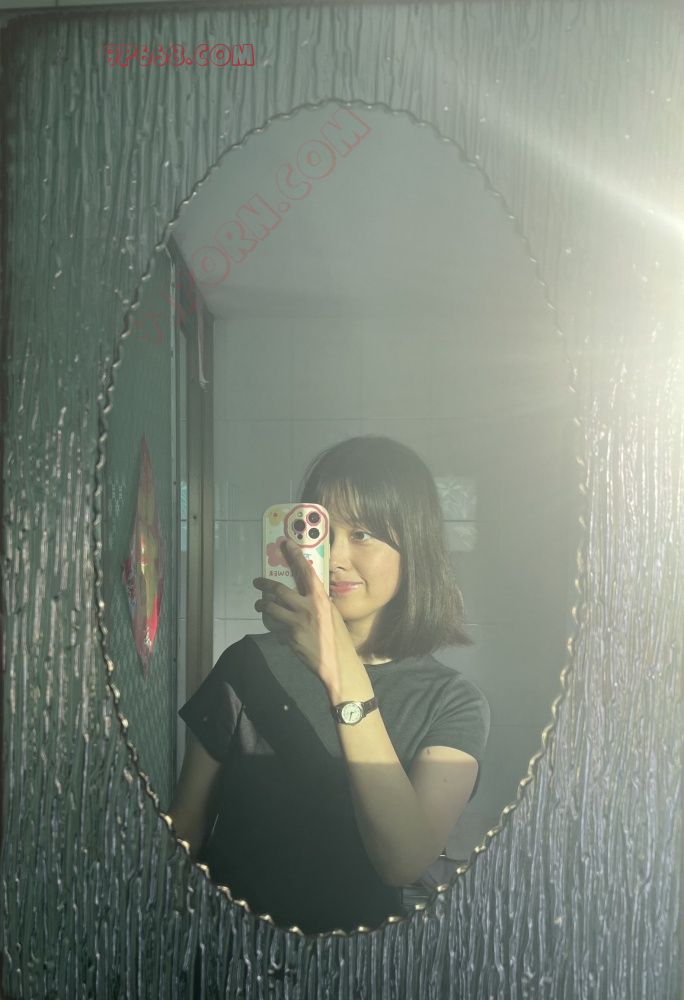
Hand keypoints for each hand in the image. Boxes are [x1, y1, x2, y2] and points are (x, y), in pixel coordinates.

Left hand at [253, 540, 358, 691]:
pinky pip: (274, 626)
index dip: (294, 555)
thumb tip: (306, 592)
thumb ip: (318, 602)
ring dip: (262, 605)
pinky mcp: (288, 637)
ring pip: (270, 608)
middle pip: (278, 590)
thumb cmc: (337, 637)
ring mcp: (296, 622)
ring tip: (260, 605)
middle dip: (264, 585)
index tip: (285, 544)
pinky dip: (272, 625)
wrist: (336, 663)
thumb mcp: (331, 613)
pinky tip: (274, 627)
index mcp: (320, 598)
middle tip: (257, 582)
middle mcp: (307, 607)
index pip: (305, 571)